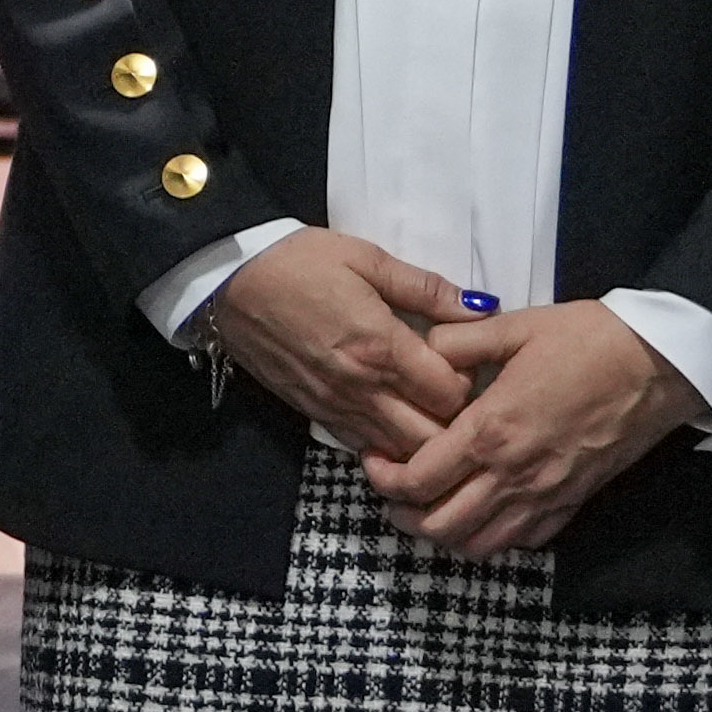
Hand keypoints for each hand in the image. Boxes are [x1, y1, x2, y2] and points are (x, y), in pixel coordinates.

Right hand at [188, 227, 479, 462]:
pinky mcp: (314, 416)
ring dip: (421, 439)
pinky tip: (391, 418)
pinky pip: (362, 447)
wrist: (230, 281)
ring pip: (397, 452)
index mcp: (381, 347)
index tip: (466, 361)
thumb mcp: (368, 259)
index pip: (450, 394)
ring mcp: (336, 408)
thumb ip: (426, 288)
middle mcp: (361, 388)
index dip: (470, 382)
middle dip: (453, 422)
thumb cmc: (301, 262)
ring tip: (426, 408)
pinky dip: (386, 444)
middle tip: (452, 390)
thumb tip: (481, 306)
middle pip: (430, 437)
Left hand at [365, 301, 710, 561]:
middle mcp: (512, 474)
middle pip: (439, 525)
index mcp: (491, 430)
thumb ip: (460, 340)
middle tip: (393, 491)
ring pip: (479, 545)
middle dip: (404, 514)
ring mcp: (545, 496)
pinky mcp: (572, 504)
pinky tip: (485, 511)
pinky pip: (523, 542)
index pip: (418, 478)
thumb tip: (423, 347)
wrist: (661, 365)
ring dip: (444, 534)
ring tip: (431, 507)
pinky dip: (494, 537)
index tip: (374, 459)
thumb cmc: (591, 340)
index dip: (384, 477)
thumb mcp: (518, 326)